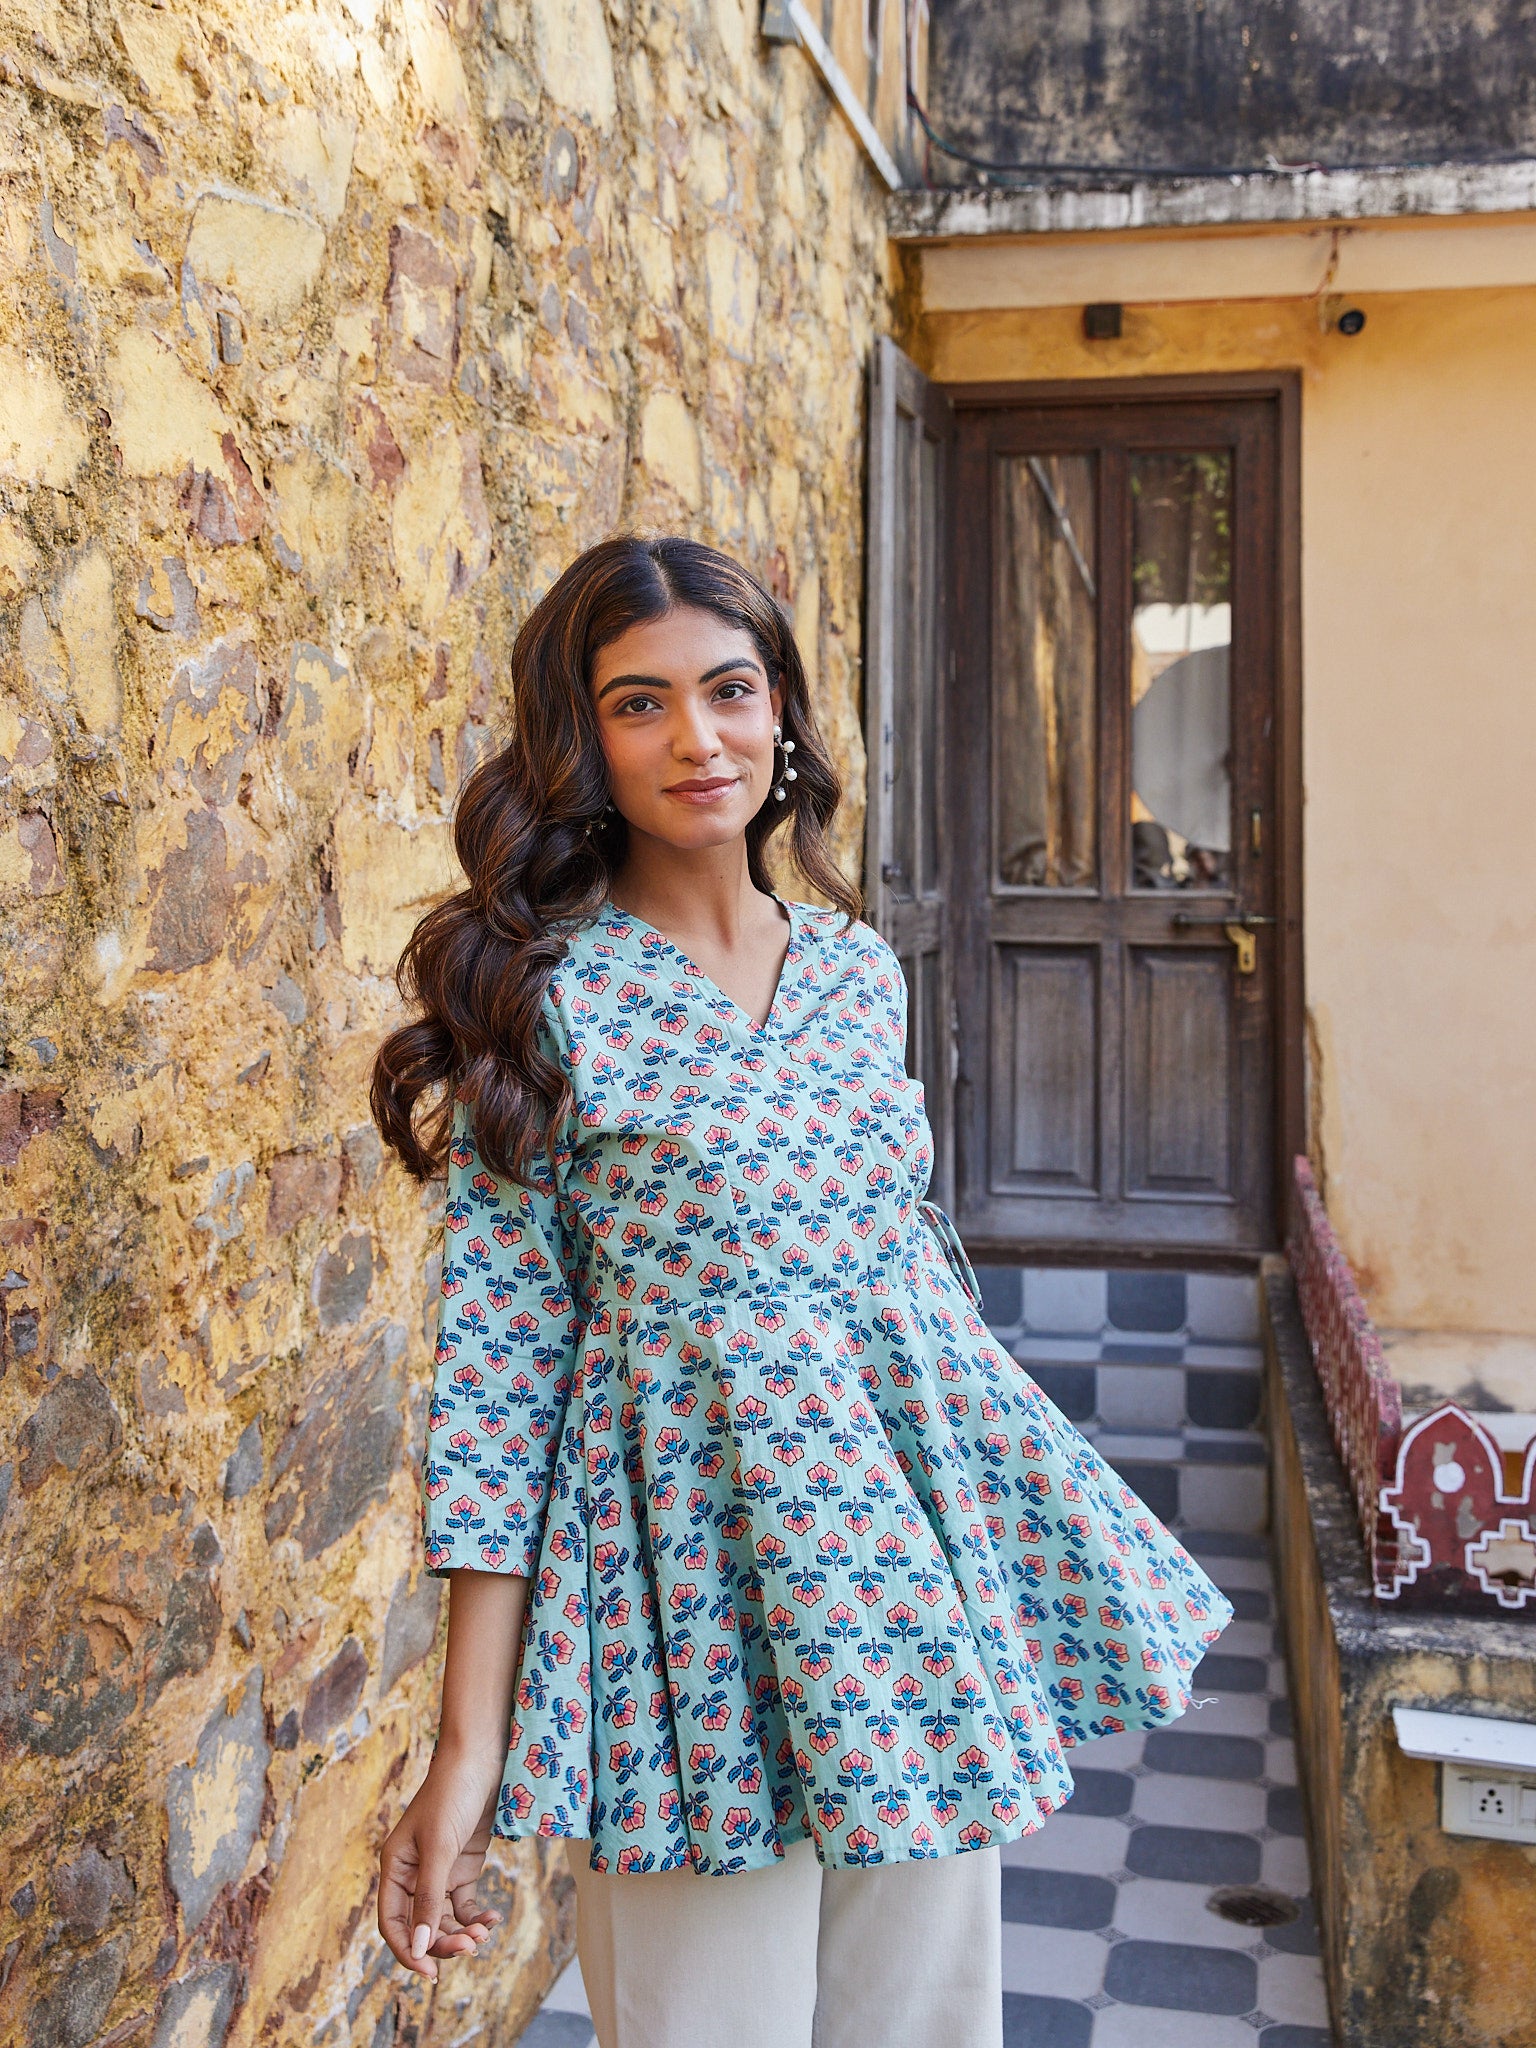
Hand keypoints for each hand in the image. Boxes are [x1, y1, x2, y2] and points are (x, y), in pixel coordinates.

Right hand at [378, 1752, 503, 1980]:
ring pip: (446, 1919)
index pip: (394, 1923)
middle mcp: (414, 1874)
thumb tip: (420, 1948)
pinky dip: (477, 1916)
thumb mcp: (439, 1848)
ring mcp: (440, 1871)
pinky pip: (465, 1904)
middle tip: (471, 1948)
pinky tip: (492, 1919)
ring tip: (484, 1934)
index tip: (430, 1973)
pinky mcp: (463, 1866)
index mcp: (395, 1868)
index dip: (408, 1951)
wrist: (482, 1758)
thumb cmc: (452, 1795)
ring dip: (463, 1932)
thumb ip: (430, 1898)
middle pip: (423, 1926)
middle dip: (444, 1942)